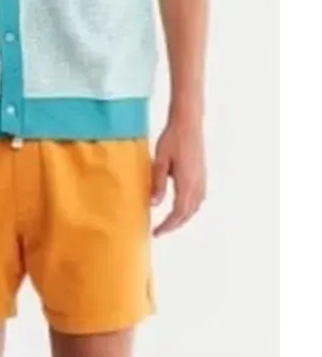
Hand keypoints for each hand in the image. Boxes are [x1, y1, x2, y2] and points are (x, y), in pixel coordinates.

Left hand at [151, 117, 206, 236]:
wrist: (188, 124)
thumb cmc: (172, 139)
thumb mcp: (160, 161)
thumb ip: (157, 183)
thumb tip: (153, 204)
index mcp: (187, 183)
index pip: (178, 213)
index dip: (168, 225)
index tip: (156, 232)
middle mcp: (198, 184)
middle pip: (188, 213)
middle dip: (174, 224)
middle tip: (160, 230)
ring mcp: (202, 180)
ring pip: (195, 207)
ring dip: (183, 217)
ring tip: (169, 221)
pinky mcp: (203, 174)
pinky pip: (199, 198)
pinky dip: (190, 207)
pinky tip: (182, 205)